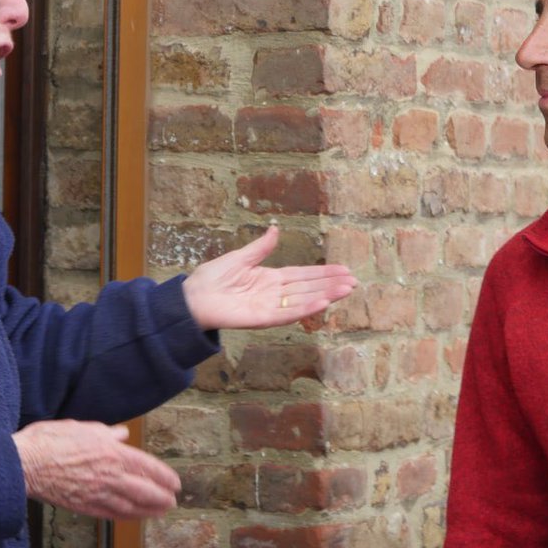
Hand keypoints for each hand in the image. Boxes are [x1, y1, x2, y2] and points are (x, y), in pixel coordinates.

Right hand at [12, 420, 180, 519]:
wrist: (23, 464)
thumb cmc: (50, 441)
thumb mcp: (83, 428)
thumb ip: (106, 433)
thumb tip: (122, 434)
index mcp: (113, 453)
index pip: (148, 467)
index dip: (164, 477)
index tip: (176, 483)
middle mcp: (110, 476)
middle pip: (144, 491)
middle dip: (162, 498)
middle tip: (173, 502)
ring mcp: (97, 494)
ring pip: (130, 506)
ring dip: (148, 511)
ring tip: (160, 513)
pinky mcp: (82, 507)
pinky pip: (110, 514)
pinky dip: (125, 517)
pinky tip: (132, 518)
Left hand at [182, 225, 357, 329]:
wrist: (192, 298)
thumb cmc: (211, 279)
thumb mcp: (240, 258)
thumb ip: (261, 248)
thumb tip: (275, 229)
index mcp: (271, 279)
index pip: (304, 275)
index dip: (324, 272)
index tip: (344, 269)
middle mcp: (275, 294)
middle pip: (310, 287)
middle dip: (332, 284)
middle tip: (355, 281)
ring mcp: (271, 307)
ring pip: (304, 301)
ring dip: (326, 295)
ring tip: (347, 289)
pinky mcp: (262, 319)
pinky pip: (288, 314)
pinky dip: (306, 309)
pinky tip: (323, 302)